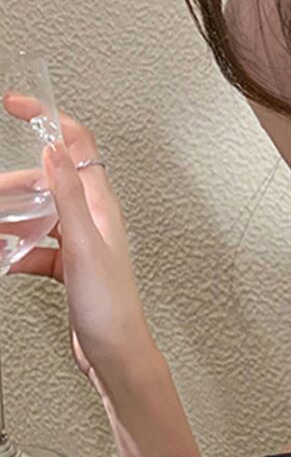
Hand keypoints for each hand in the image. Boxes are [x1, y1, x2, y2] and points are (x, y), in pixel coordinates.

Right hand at [0, 93, 155, 391]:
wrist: (115, 352)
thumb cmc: (110, 305)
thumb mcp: (85, 244)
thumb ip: (69, 196)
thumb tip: (55, 149)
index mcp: (101, 203)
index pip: (75, 145)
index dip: (48, 118)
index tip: (16, 104)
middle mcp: (92, 216)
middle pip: (44, 182)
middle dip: (9, 185)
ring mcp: (79, 240)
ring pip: (35, 215)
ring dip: (7, 219)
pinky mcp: (67, 264)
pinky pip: (32, 245)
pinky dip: (13, 249)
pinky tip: (4, 258)